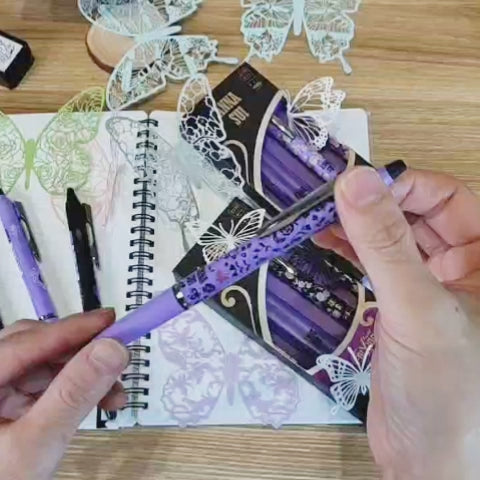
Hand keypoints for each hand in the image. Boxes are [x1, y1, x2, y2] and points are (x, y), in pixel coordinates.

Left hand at [0, 310, 128, 479]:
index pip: (27, 341)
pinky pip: (45, 385)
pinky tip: (97, 402)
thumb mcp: (37, 444)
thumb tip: (112, 350)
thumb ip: (73, 395)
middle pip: (36, 347)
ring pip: (45, 365)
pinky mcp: (7, 404)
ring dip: (83, 374)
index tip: (111, 321)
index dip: (73, 328)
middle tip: (116, 357)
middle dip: (81, 353)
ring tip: (115, 394)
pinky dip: (74, 390)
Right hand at [316, 167, 479, 478]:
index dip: (402, 187)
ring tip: (317, 220)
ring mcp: (431, 286)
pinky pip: (378, 264)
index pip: (447, 197)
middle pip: (417, 214)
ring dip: (357, 226)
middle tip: (326, 200)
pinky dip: (352, 250)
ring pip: (393, 238)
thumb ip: (384, 245)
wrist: (425, 457)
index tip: (353, 187)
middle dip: (374, 204)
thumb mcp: (416, 308)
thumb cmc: (442, 387)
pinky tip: (326, 243)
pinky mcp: (403, 305)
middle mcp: (465, 266)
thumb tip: (354, 180)